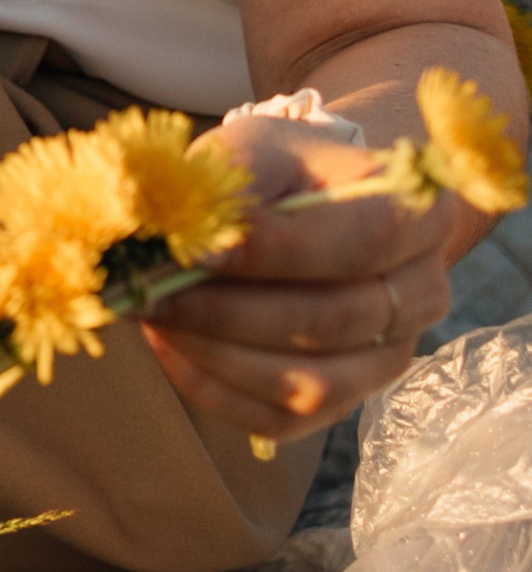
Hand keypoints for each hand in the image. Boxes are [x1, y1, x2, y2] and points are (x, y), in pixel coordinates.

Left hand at [141, 114, 460, 441]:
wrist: (308, 201)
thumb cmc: (280, 171)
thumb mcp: (256, 151)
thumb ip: (228, 191)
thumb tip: (184, 245)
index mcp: (421, 214)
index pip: (362, 242)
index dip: (277, 253)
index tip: (197, 249)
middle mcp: (421, 293)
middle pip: (334, 321)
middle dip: (229, 311)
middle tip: (150, 291)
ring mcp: (388, 356)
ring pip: (311, 384)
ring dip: (218, 355)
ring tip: (154, 315)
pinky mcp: (345, 401)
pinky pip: (280, 420)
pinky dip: (214, 389)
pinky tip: (169, 346)